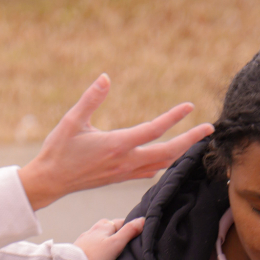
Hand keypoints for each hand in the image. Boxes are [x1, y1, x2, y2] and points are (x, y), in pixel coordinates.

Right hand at [18, 74, 213, 209]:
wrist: (50, 182)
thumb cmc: (58, 150)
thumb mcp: (71, 120)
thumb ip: (91, 98)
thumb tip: (106, 77)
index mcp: (116, 144)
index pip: (153, 130)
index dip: (174, 118)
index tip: (190, 107)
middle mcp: (125, 161)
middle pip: (168, 153)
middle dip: (191, 140)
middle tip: (209, 129)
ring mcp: (125, 172)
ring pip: (163, 164)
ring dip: (182, 152)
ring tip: (197, 141)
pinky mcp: (122, 178)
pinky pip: (151, 171)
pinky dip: (167, 162)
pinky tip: (171, 156)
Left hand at [75, 217, 145, 259]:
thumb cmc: (96, 257)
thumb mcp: (116, 244)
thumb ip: (129, 231)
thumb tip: (142, 220)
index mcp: (104, 226)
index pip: (121, 222)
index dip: (129, 227)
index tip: (135, 233)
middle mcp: (94, 229)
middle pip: (109, 226)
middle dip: (117, 232)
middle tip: (124, 241)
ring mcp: (85, 238)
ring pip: (99, 235)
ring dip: (105, 239)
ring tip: (111, 249)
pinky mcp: (78, 248)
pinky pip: (91, 244)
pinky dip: (96, 246)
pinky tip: (98, 254)